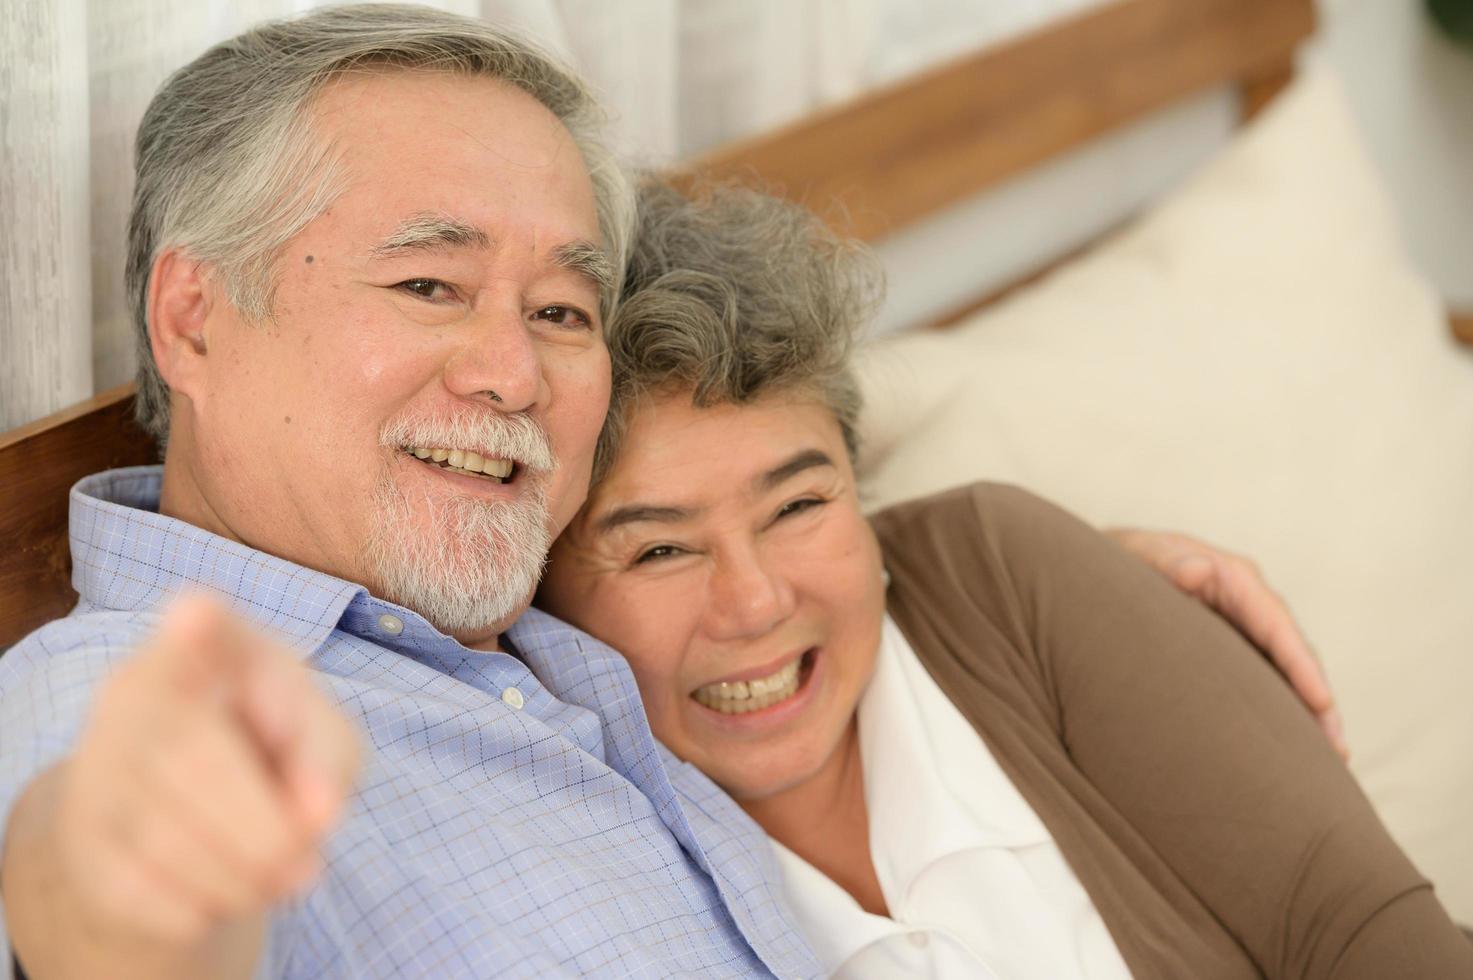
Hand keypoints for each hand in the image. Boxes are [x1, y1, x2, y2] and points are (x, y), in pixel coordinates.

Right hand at [53, 593, 360, 950]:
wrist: (193, 817)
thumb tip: (316, 815)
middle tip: (308, 868)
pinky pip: (136, 885)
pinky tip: (222, 896)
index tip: (195, 618)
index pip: (200, 622)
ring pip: (163, 832)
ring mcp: (97, 758)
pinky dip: (198, 905)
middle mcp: (138, 689)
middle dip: (263, 829)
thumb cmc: (273, 752)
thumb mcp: (320, 740)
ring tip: (280, 881)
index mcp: (210, 648)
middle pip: (193, 758)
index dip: (199, 626)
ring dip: (240, 876)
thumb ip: (330, 760)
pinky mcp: (80, 831)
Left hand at [1105, 528, 1347, 759]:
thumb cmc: (1121, 563)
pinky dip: (1281, 712)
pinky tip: (1293, 750)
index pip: (1276, 624)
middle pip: (1294, 655)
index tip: (1321, 702)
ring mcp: (1243, 629)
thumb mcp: (1139, 556)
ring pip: (1286, 675)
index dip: (1300, 664)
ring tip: (1329, 764)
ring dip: (1308, 716)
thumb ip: (1165, 562)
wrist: (1101, 573)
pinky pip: (1265, 682)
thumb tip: (1198, 569)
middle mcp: (1249, 604)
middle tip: (1337, 752)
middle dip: (1319, 702)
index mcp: (1233, 579)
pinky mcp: (1232, 650)